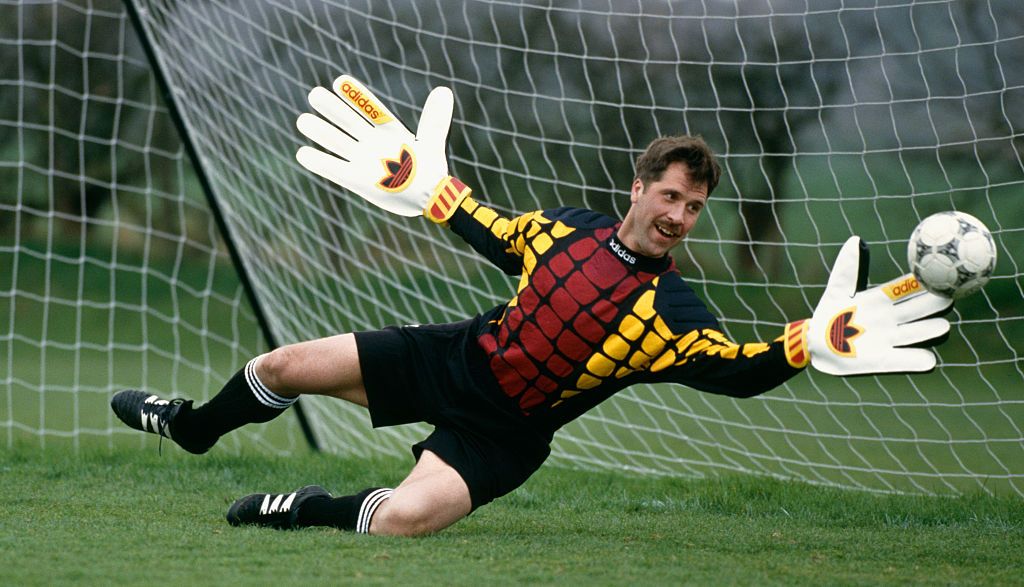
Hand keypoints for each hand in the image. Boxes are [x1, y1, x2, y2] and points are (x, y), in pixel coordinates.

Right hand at [295, 75, 467, 220]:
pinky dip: (319, 163)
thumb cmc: (431, 170)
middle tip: (315, 95)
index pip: (369, 109)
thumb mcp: (433, 142)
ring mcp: (362, 160)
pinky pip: (334, 170)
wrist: (427, 199)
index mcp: (389, 130)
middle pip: (348, 121)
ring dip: (320, 132)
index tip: (340, 82)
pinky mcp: (357, 180)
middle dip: (331, 109)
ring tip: (303, 121)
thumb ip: (435, 119)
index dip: (356, 96)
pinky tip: (303, 154)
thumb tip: (443, 91)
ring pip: (337, 142)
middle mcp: (372, 142)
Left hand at [784, 236, 952, 375]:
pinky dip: (916, 360)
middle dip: (933, 304)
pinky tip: (927, 359)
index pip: (906, 288)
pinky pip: (904, 360)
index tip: (937, 273)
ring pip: (917, 333)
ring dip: (929, 330)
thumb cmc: (829, 313)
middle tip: (947, 298)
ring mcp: (889, 339)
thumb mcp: (837, 290)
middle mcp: (891, 318)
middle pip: (918, 309)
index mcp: (881, 299)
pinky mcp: (883, 359)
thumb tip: (856, 240)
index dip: (920, 283)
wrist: (816, 343)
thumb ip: (848, 268)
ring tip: (941, 327)